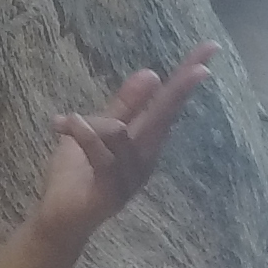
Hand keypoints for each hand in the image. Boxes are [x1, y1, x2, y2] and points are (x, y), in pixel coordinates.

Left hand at [28, 46, 220, 246]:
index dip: (187, 76)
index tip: (209, 48)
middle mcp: (145, 158)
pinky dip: (85, 135)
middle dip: (180, 91)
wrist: (58, 219)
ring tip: (67, 121)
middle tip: (202, 67)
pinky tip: (67, 123)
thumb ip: (123, 106)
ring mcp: (131, 177)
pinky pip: (102, 155)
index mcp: (144, 140)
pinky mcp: (111, 191)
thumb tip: (152, 73)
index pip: (169, 103)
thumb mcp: (97, 130)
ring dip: (92, 124)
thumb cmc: (78, 174)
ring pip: (123, 134)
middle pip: (164, 118)